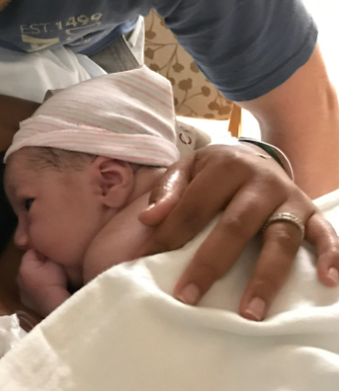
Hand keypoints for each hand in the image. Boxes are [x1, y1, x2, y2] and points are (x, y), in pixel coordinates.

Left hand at [18, 249, 70, 315]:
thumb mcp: (54, 261)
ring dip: (37, 276)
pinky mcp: (26, 302)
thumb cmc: (55, 281)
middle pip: (29, 265)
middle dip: (38, 264)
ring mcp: (21, 292)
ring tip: (50, 279)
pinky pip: (31, 290)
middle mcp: (18, 278)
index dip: (42, 253)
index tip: (50, 257)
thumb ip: (48, 252)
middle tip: (51, 267)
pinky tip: (46, 290)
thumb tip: (45, 247)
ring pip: (29, 278)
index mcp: (23, 267)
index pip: (31, 252)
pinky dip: (36, 288)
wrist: (55, 305)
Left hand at [137, 144, 338, 319]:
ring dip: (266, 277)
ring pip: (280, 239)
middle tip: (188, 296)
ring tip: (250, 312)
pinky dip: (331, 256)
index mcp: (226, 166)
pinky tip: (326, 280)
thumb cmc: (216, 171)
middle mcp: (261, 181)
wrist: (256, 156)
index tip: (150, 261)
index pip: (195, 205)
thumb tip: (149, 220)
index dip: (171, 234)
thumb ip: (168, 191)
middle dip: (210, 263)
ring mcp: (290, 198)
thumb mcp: (188, 168)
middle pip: (236, 225)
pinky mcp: (312, 212)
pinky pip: (326, 235)